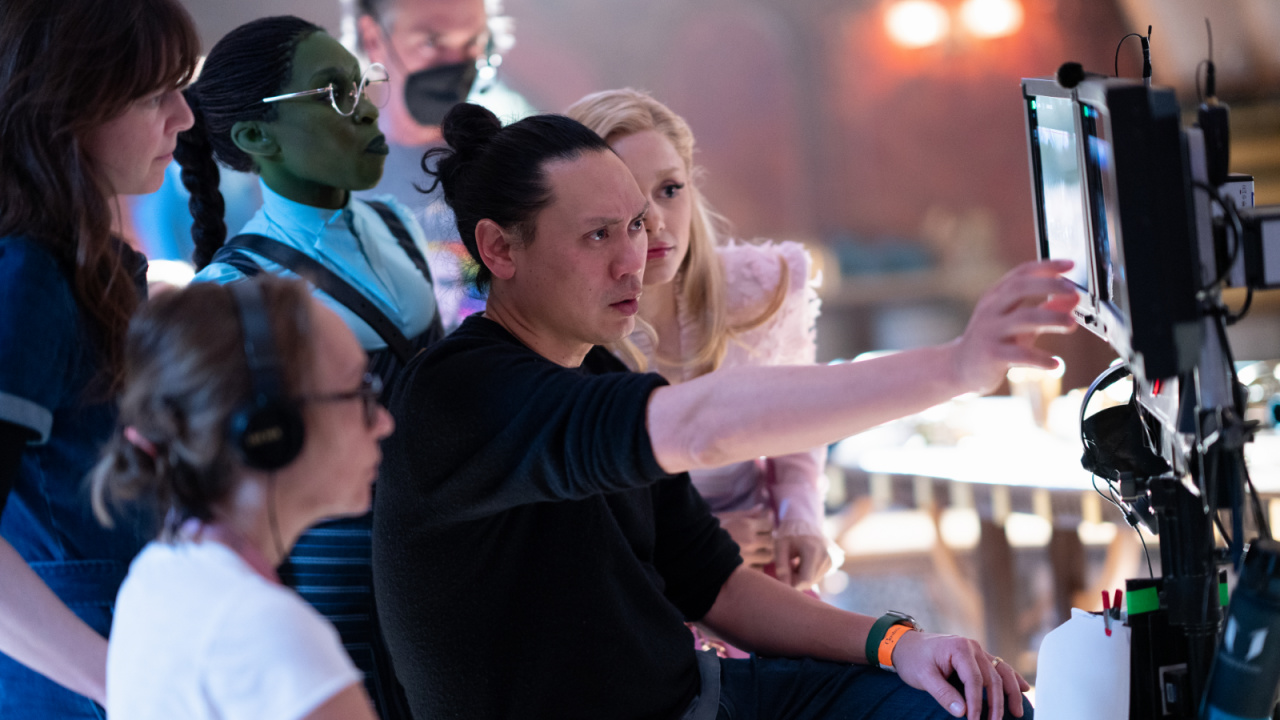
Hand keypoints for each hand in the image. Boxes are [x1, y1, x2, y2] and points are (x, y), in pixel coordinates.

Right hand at [717, 508, 774, 568]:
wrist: (695, 545)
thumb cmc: (711, 530)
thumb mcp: (729, 517)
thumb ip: (747, 514)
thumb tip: (762, 507)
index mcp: (746, 524)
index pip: (769, 525)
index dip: (766, 527)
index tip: (760, 530)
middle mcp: (749, 540)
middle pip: (771, 541)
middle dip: (767, 542)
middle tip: (759, 543)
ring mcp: (747, 555)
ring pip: (767, 556)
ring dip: (763, 555)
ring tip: (755, 555)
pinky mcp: (742, 569)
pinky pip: (759, 570)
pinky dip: (757, 568)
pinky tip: (749, 565)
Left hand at [774, 533, 829, 589]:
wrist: (805, 521)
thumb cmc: (789, 532)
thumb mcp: (780, 546)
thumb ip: (781, 566)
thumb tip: (785, 586)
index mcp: (814, 551)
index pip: (805, 580)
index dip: (791, 584)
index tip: (782, 577)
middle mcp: (827, 557)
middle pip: (809, 582)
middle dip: (795, 579)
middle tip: (787, 565)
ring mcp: (832, 560)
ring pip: (813, 581)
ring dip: (801, 576)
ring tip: (795, 561)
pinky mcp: (833, 563)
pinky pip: (818, 576)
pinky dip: (808, 573)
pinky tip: (804, 561)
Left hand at [890, 631, 1030, 719]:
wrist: (906, 644)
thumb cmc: (913, 659)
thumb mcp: (923, 677)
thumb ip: (942, 693)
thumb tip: (962, 712)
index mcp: (959, 648)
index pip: (974, 679)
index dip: (976, 703)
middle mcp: (973, 647)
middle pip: (992, 677)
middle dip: (995, 703)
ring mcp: (978, 651)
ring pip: (1001, 672)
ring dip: (1010, 693)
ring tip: (1016, 713)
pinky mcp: (978, 657)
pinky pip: (999, 667)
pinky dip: (1011, 679)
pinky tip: (1023, 689)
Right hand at [948, 259, 1077, 395]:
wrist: (960, 368)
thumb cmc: (993, 342)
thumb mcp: (1020, 324)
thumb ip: (1046, 310)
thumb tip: (1073, 298)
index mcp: (996, 297)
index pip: (1021, 273)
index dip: (1046, 266)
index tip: (1070, 264)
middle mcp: (991, 310)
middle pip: (1020, 288)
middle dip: (1049, 285)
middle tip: (1073, 290)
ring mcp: (990, 331)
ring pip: (1024, 318)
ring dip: (1052, 318)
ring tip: (1072, 324)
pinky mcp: (992, 355)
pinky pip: (1021, 354)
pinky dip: (1041, 359)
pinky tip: (1056, 364)